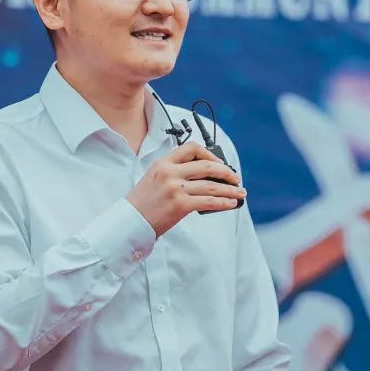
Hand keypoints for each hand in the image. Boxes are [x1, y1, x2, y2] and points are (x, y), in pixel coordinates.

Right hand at [126, 142, 246, 236]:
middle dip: (226, 172)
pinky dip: (224, 202)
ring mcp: (175, 188)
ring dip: (230, 189)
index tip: (219, 162)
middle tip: (235, 178)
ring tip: (240, 193)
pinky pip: (209, 202)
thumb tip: (206, 178)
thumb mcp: (154, 178)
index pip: (191, 148)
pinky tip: (231, 203)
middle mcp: (170, 172)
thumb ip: (175, 173)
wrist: (129, 222)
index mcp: (163, 163)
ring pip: (211, 185)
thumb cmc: (142, 203)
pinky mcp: (180, 205)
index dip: (210, 154)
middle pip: (207, 166)